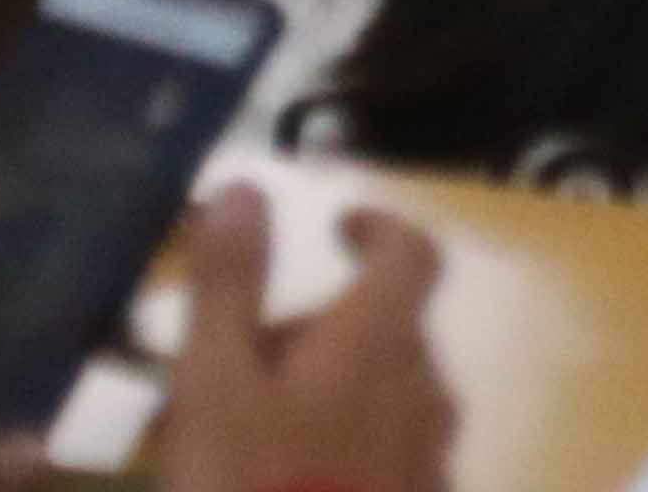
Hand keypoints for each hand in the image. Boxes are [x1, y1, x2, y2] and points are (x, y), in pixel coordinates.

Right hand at [151, 186, 454, 491]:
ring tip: (249, 433)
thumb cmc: (250, 489)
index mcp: (383, 341)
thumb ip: (229, 283)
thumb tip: (243, 185)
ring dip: (330, 394)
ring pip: (387, 396)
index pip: (411, 252)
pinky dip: (345, 449)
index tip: (340, 224)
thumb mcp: (215, 385)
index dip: (379, 227)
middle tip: (240, 360)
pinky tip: (293, 481)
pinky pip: (388, 456)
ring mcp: (432, 456)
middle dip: (322, 329)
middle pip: (387, 330)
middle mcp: (428, 388)